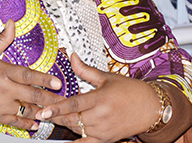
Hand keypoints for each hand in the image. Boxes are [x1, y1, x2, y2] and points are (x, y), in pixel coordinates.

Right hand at [0, 20, 63, 129]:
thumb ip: (3, 38)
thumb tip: (12, 23)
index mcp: (2, 70)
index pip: (28, 75)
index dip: (44, 79)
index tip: (58, 82)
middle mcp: (3, 89)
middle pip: (32, 95)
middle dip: (50, 99)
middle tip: (64, 101)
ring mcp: (0, 104)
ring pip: (27, 110)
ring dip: (42, 112)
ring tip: (55, 113)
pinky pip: (16, 121)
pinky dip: (27, 123)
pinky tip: (37, 123)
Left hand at [35, 53, 159, 141]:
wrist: (151, 108)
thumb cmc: (130, 90)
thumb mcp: (107, 77)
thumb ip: (85, 70)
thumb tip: (72, 56)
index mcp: (100, 98)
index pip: (74, 104)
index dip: (57, 108)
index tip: (43, 111)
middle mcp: (101, 116)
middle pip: (72, 119)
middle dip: (55, 117)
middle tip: (40, 113)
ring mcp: (104, 130)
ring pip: (77, 130)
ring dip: (65, 125)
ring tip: (52, 118)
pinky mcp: (107, 139)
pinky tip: (66, 141)